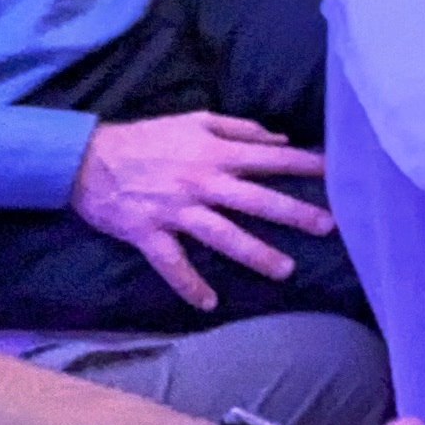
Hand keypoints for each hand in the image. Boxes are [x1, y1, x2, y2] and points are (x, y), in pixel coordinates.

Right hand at [72, 113, 332, 311]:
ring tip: (285, 270)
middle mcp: (200, 183)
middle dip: (293, 213)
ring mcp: (175, 211)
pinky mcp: (148, 233)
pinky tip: (208, 303)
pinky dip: (189, 284)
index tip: (336, 172)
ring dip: (255, 253)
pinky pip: (172, 263)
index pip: (269, 158)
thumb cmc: (146, 138)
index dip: (303, 164)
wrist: (88, 158)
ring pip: (222, 235)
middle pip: (255, 200)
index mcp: (214, 154)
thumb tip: (280, 138)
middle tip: (327, 227)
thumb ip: (240, 130)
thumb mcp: (194, 121)